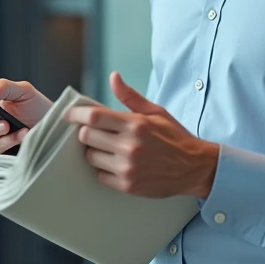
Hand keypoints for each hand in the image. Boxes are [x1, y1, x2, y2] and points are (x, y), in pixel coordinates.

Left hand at [63, 72, 219, 197]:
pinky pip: (100, 176)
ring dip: (94, 152)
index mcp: (136, 124)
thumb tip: (114, 77)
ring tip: (107, 149)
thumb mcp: (156, 112)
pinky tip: (115, 165)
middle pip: (86, 137)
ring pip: (91, 157)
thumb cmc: (174, 137)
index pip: (94, 117)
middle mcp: (130, 146)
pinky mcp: (128, 185)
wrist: (194, 167)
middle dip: (85, 133)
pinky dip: (103, 170)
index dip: (76, 114)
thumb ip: (130, 97)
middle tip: (93, 133)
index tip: (70, 115)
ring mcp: (128, 167)